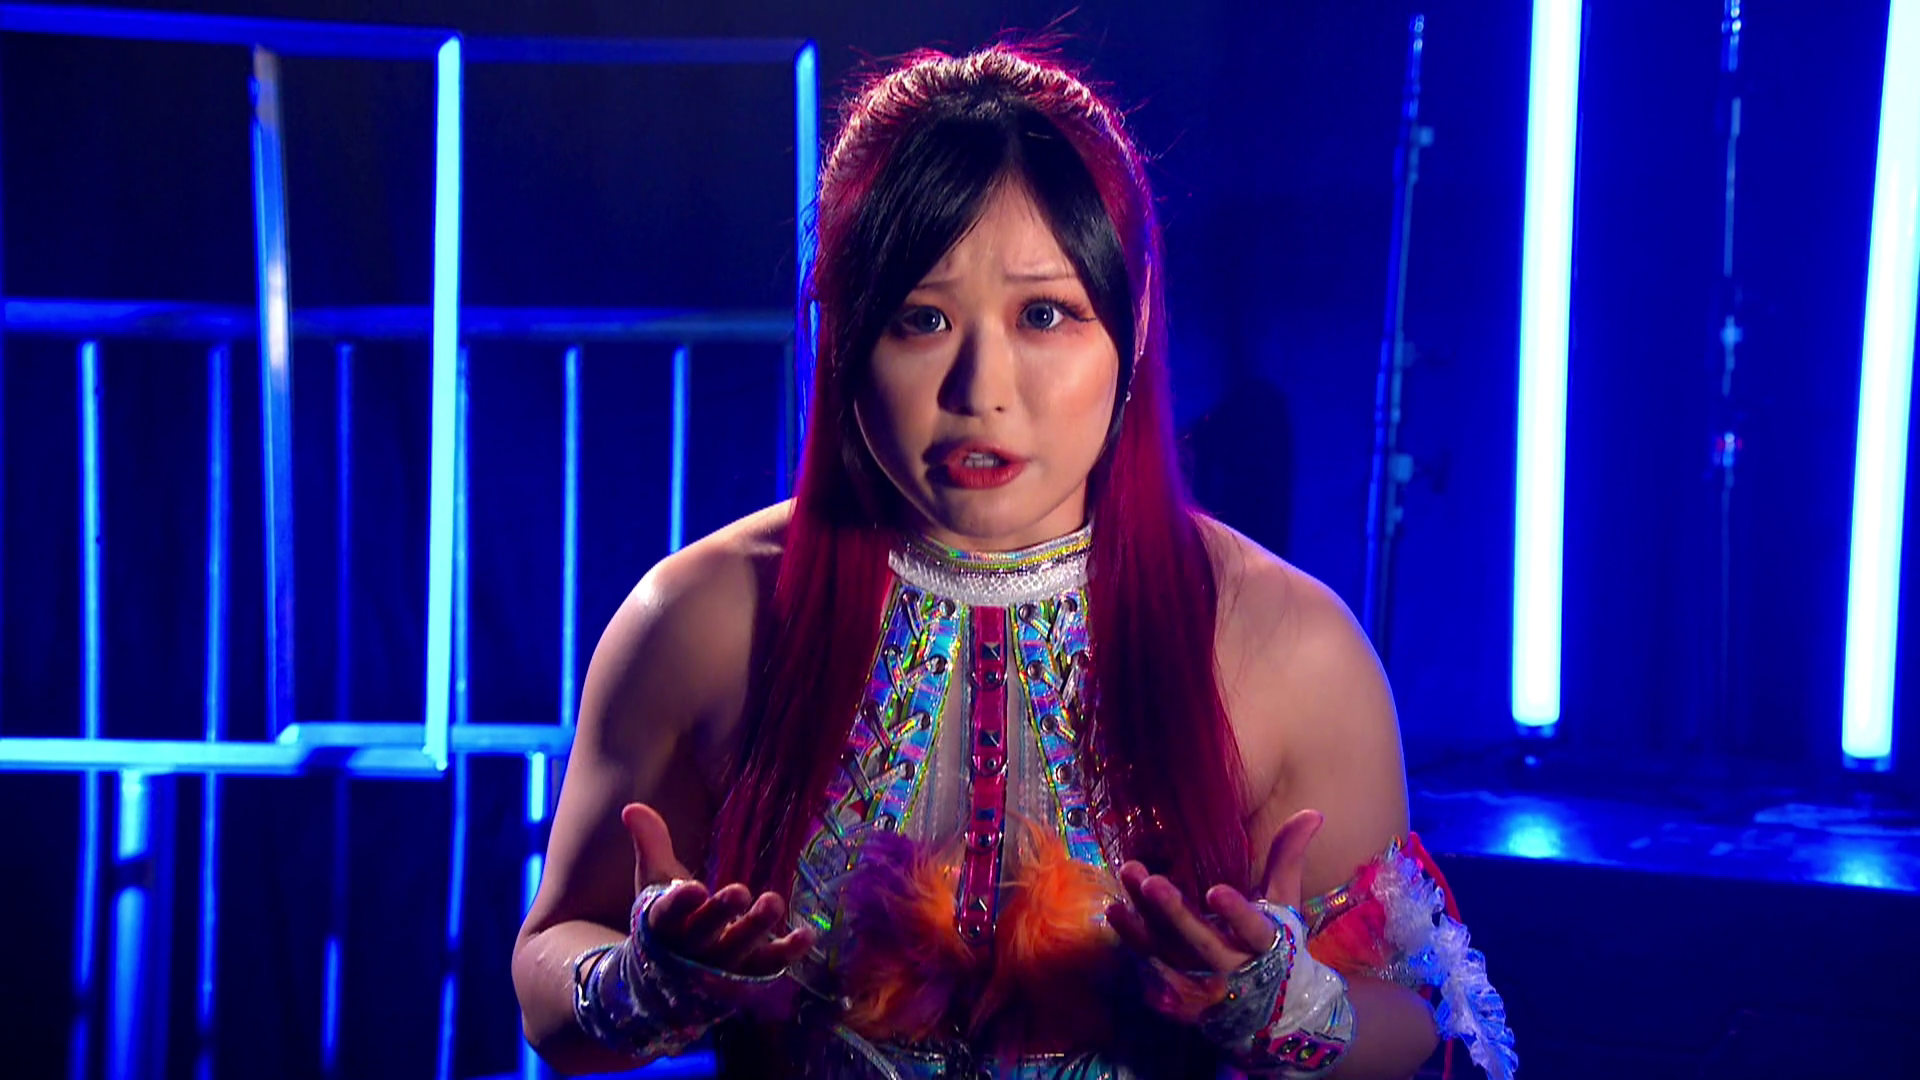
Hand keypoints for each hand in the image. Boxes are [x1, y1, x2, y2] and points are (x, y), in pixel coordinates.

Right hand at [621, 803, 814, 978]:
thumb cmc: (668, 919)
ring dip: (757, 929)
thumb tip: (632, 807)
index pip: (667, 914)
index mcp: (664, 925)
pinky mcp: (745, 974)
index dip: (679, 903)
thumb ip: (651, 844)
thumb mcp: (654, 880)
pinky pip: (767, 966)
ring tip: (775, 902)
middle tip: (739, 891)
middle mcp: (690, 948)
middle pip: (704, 933)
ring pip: (737, 950)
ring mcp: (718, 965)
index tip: (693, 887)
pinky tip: (807, 935)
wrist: (669, 978)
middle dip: (721, 913)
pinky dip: (787, 952)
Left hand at [1105, 808, 1323, 1006]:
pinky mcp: (1179, 984)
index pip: (1252, 928)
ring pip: (1169, 950)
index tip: (1216, 892)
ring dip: (1142, 921)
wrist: (1270, 1006)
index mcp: (1263, 942)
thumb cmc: (1276, 940)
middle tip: (1151, 882)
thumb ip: (1289, 857)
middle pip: (1198, 941)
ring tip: (1123, 885)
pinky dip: (1132, 941)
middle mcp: (1231, 964)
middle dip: (1173, 913)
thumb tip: (1312, 813)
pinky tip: (1114, 913)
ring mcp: (1201, 977)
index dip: (1235, 914)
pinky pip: (1151, 963)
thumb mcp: (1285, 901)